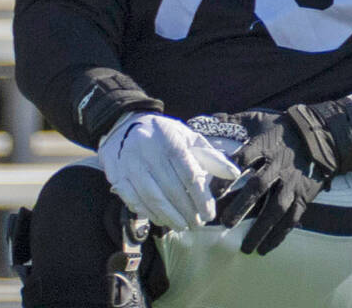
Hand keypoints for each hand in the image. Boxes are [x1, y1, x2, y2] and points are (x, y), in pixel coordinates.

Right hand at [98, 112, 240, 231]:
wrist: (127, 126)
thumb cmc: (165, 136)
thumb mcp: (189, 138)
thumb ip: (211, 157)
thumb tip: (234, 173)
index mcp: (170, 139)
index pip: (189, 173)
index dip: (201, 197)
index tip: (209, 213)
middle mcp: (148, 149)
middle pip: (171, 188)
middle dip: (187, 210)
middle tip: (197, 224)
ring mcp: (130, 162)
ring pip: (152, 197)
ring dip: (169, 216)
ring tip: (183, 225)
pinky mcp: (117, 174)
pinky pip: (133, 200)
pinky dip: (149, 213)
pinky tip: (162, 220)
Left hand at [211, 110, 332, 254]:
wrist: (320, 136)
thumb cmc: (281, 128)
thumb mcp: (257, 119)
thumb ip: (231, 122)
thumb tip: (202, 120)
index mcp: (264, 146)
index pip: (242, 161)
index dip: (227, 177)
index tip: (212, 193)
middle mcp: (277, 165)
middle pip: (259, 187)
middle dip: (242, 206)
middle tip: (225, 223)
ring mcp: (291, 182)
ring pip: (276, 208)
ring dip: (261, 229)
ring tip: (245, 247)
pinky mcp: (303, 196)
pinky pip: (292, 218)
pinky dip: (280, 234)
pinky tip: (266, 248)